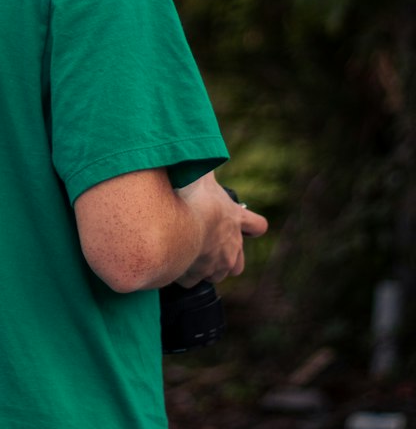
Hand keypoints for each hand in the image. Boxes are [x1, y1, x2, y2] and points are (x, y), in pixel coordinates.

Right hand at [174, 173, 267, 287]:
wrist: (172, 222)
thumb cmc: (187, 196)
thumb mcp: (200, 172)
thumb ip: (202, 163)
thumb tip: (199, 148)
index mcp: (234, 218)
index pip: (256, 225)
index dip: (252, 226)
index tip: (245, 224)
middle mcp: (230, 245)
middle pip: (239, 263)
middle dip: (227, 258)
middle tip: (210, 247)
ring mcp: (214, 263)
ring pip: (217, 275)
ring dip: (206, 268)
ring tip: (188, 255)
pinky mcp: (196, 275)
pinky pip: (191, 280)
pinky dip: (183, 274)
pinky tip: (171, 262)